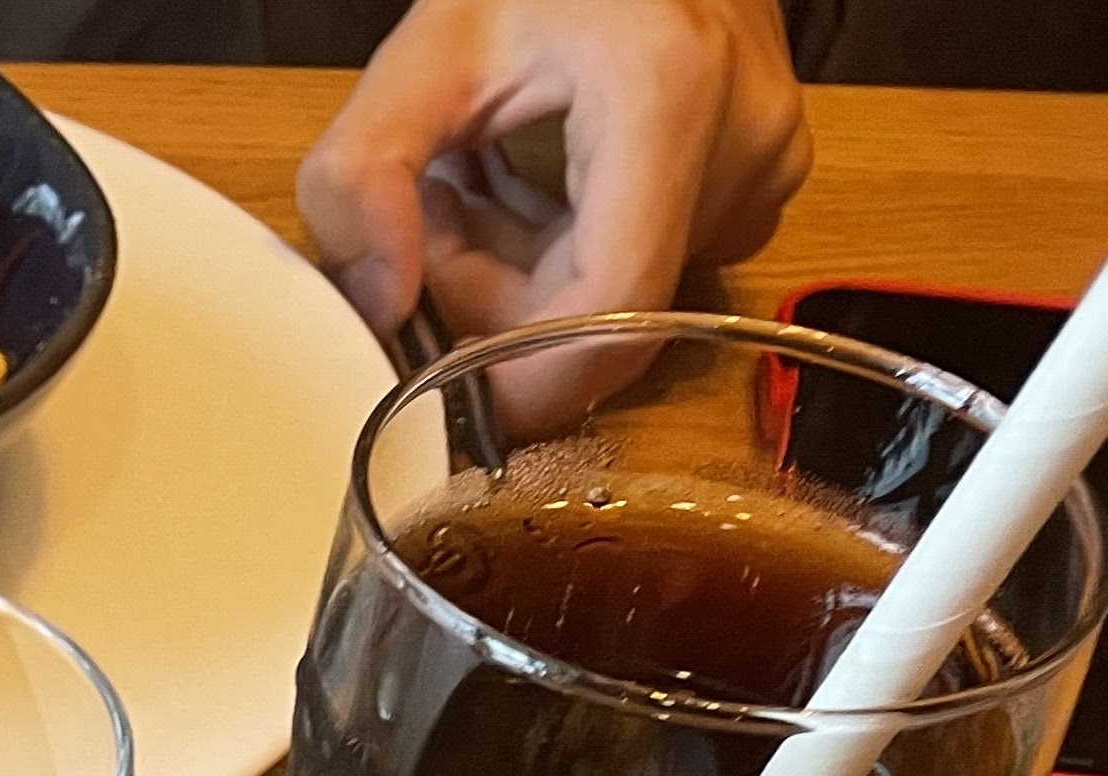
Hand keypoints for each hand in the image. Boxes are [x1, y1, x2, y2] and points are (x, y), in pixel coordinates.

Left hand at [296, 0, 811, 435]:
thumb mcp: (430, 43)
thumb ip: (363, 173)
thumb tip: (380, 306)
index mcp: (669, 95)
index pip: (610, 319)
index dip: (523, 377)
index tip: (445, 381)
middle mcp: (741, 138)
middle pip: (608, 315)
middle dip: (502, 298)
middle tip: (437, 216)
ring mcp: (763, 156)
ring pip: (625, 295)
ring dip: (529, 266)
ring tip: (483, 173)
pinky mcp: (761, 167)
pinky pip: (653, 256)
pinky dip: (573, 239)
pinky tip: (537, 171)